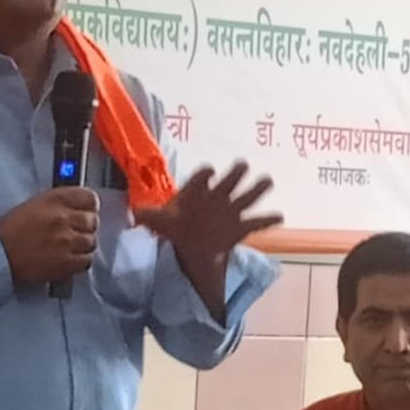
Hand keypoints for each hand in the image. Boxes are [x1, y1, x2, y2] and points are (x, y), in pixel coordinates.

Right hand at [0, 187, 98, 284]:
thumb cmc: (11, 232)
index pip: (89, 197)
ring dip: (84, 245)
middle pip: (93, 220)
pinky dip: (81, 260)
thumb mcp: (33, 205)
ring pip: (92, 241)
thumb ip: (58, 203)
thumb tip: (77, 207)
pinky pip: (87, 260)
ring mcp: (66, 241)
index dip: (90, 206)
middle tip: (77, 231)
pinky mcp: (66, 262)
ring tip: (71, 247)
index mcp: (54, 200)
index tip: (88, 210)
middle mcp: (62, 218)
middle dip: (87, 226)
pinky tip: (71, 258)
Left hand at [133, 161, 282, 261]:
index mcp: (197, 192)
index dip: (204, 175)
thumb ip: (146, 215)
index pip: (201, 178)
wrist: (192, 245)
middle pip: (230, 179)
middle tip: (243, 165)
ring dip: (257, 188)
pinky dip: (269, 219)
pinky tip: (278, 217)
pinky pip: (258, 222)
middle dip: (236, 173)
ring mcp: (231, 211)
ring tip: (267, 181)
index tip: (210, 172)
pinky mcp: (240, 227)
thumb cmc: (176, 226)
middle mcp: (217, 197)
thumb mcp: (159, 221)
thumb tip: (131, 214)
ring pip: (248, 196)